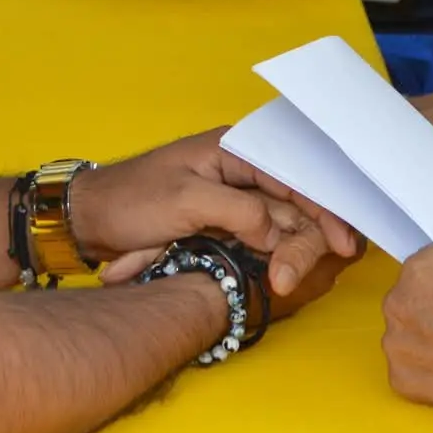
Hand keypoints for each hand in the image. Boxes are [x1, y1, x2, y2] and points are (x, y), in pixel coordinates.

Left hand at [69, 129, 360, 296]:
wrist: (88, 221)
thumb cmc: (130, 200)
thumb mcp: (185, 202)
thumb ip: (238, 211)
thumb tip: (278, 232)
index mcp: (233, 150)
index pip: (293, 175)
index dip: (323, 208)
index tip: (343, 240)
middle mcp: (239, 170)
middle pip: (293, 201)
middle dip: (308, 235)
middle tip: (322, 266)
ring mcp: (232, 198)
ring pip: (279, 224)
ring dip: (290, 251)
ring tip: (290, 282)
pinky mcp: (222, 223)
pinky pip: (260, 237)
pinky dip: (272, 255)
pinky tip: (288, 272)